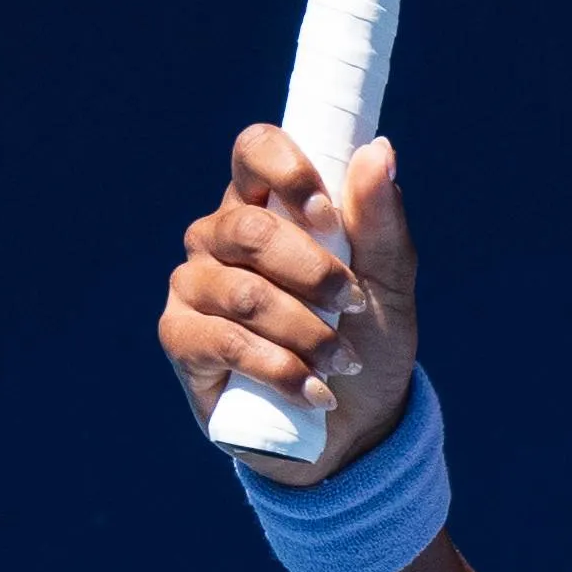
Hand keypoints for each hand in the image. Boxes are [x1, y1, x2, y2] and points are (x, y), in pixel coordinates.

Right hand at [159, 126, 418, 486]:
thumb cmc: (367, 338)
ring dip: (307, 332)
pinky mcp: (181, 339)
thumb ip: (380, 220)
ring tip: (343, 360)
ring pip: (243, 293)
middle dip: (313, 272)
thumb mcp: (389, 281)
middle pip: (249, 228)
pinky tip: (314, 390)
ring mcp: (194, 286)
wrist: (354, 421)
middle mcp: (219, 237)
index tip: (328, 214)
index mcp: (269, 204)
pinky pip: (224, 342)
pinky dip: (281, 369)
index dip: (286, 172)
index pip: (254, 150)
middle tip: (353, 303)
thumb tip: (379, 150)